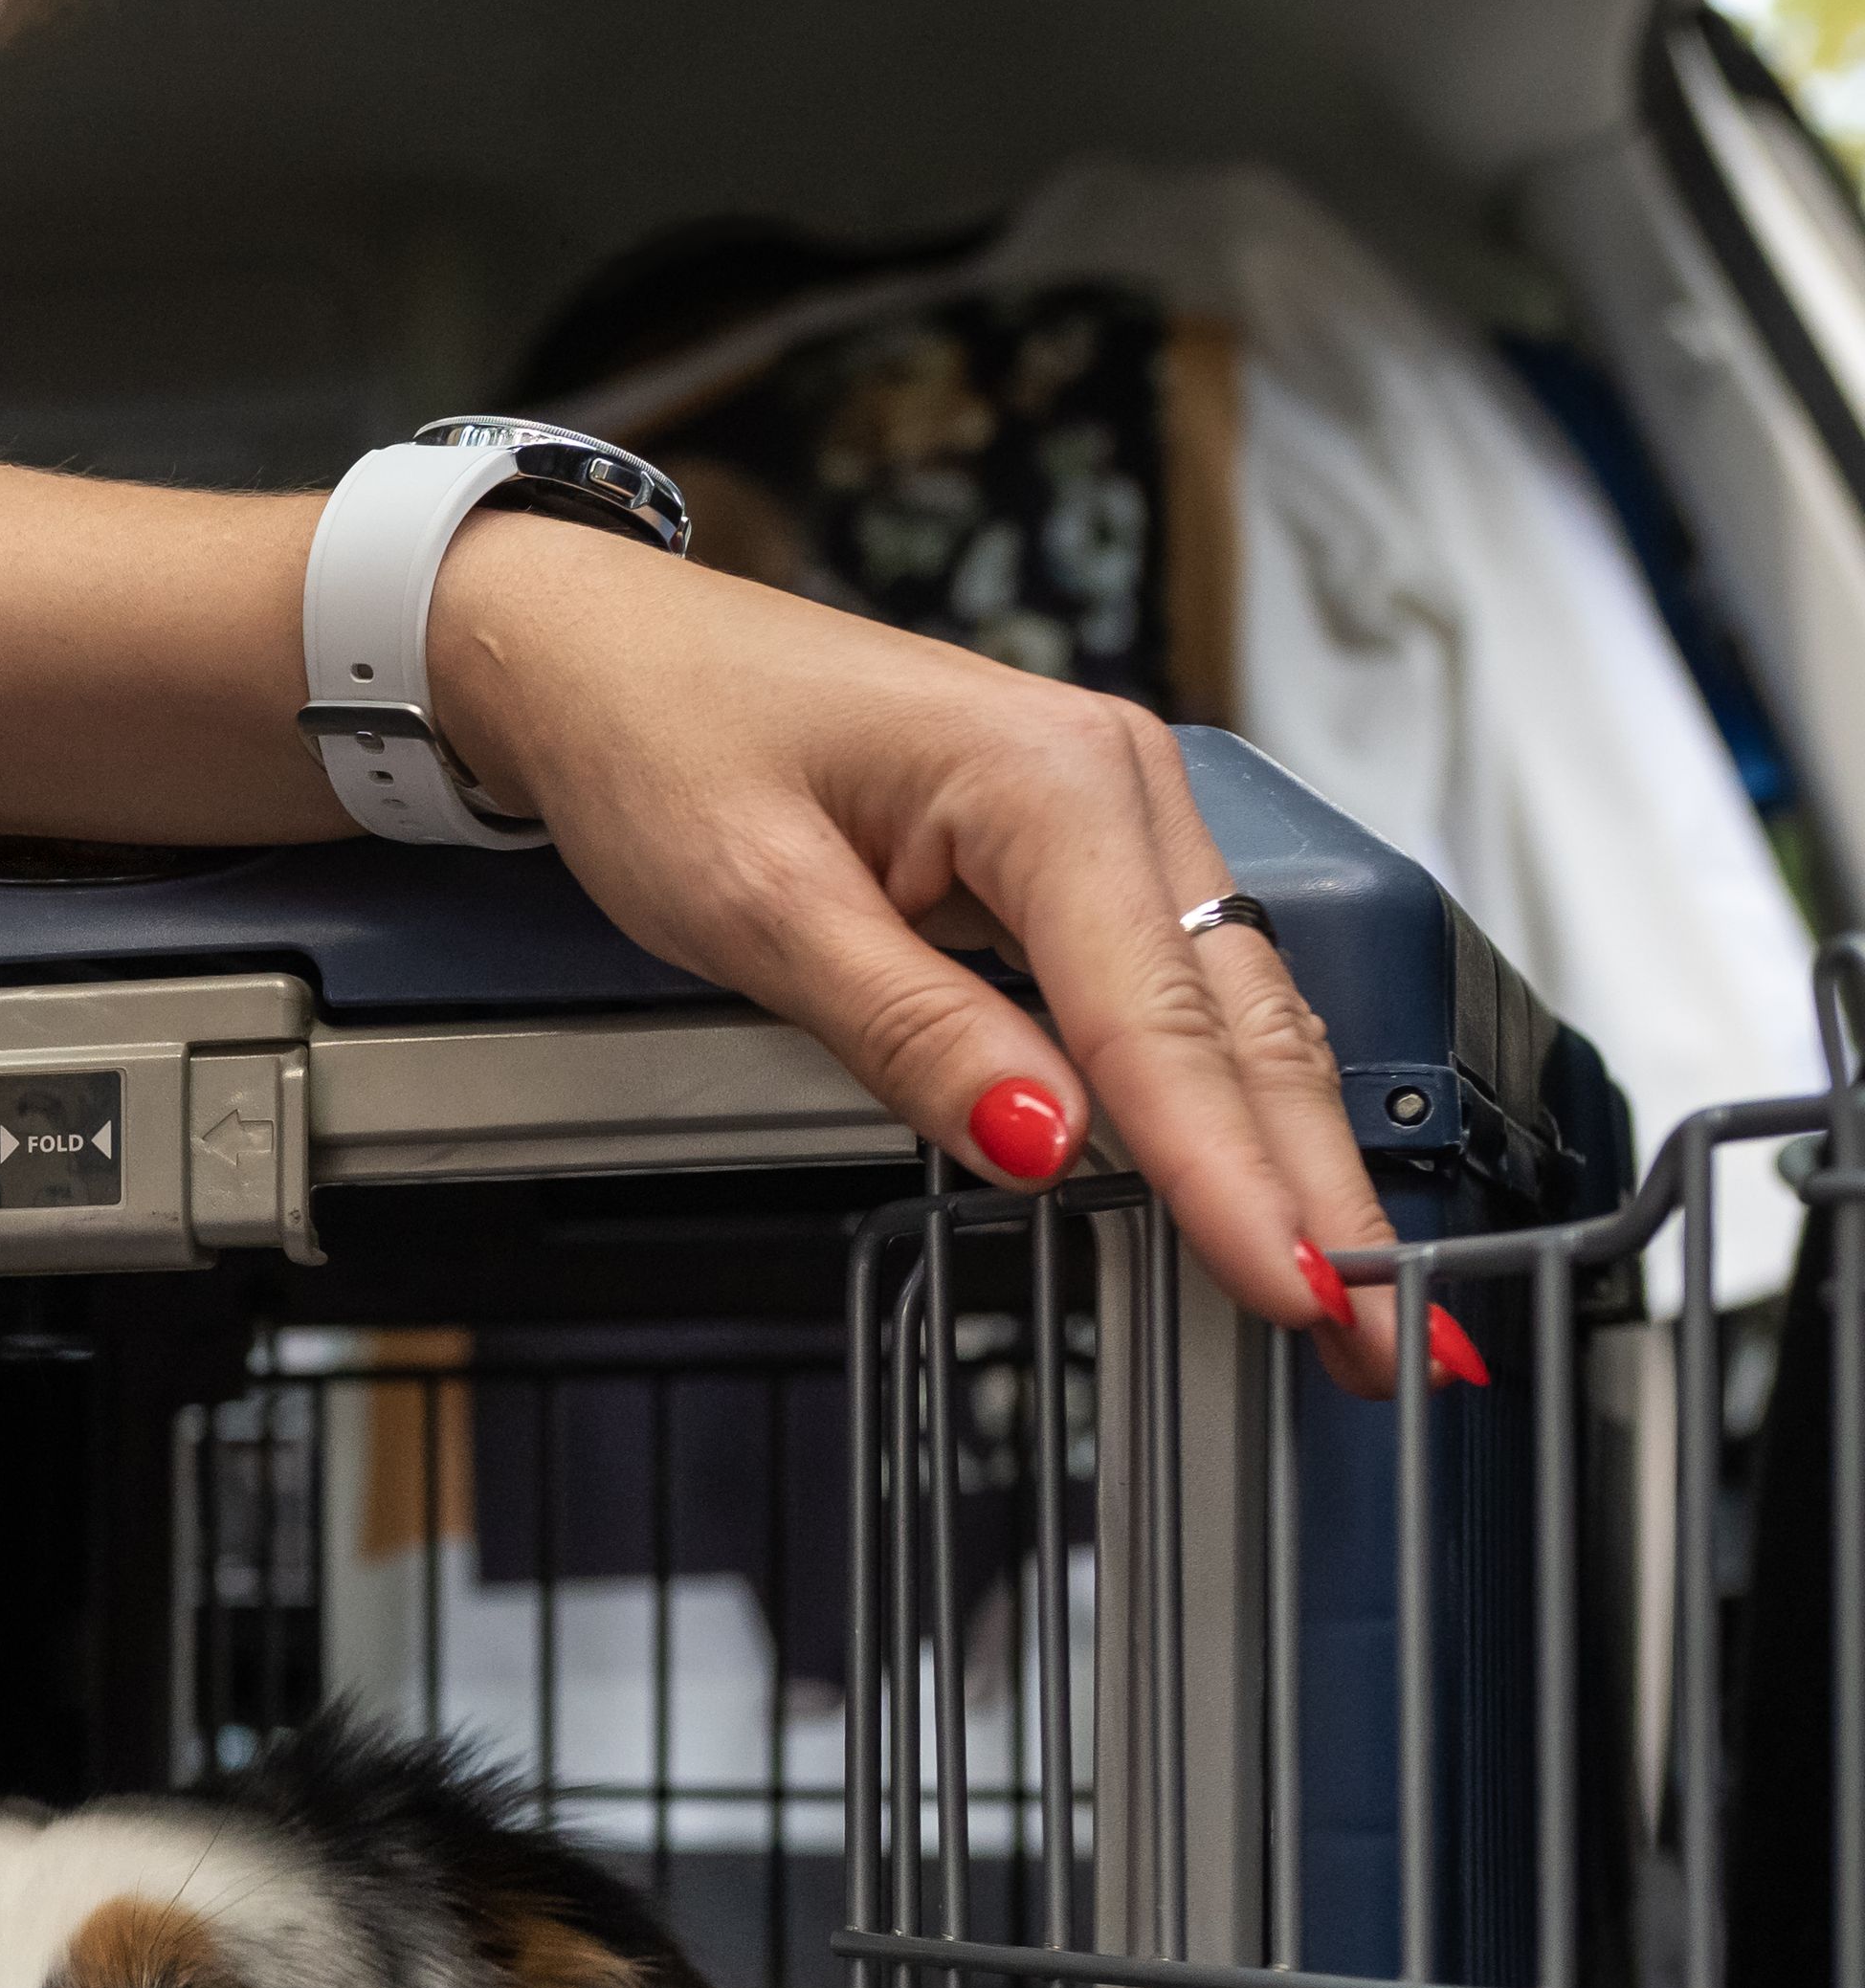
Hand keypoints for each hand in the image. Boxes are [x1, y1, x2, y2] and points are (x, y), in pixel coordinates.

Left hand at [430, 512, 1425, 1397]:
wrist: (600, 653)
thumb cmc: (658, 739)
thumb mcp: (755, 904)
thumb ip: (909, 1028)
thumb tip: (1042, 1141)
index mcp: (1046, 778)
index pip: (1156, 1024)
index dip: (1232, 1174)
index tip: (1295, 1287)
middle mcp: (1112, 782)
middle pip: (1241, 1023)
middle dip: (1317, 1187)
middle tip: (1388, 1334)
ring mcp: (1111, 813)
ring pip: (1232, 1010)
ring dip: (1295, 1152)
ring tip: (1352, 1284)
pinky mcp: (1082, 851)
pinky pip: (1180, 989)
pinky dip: (1230, 1093)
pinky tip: (1262, 1176)